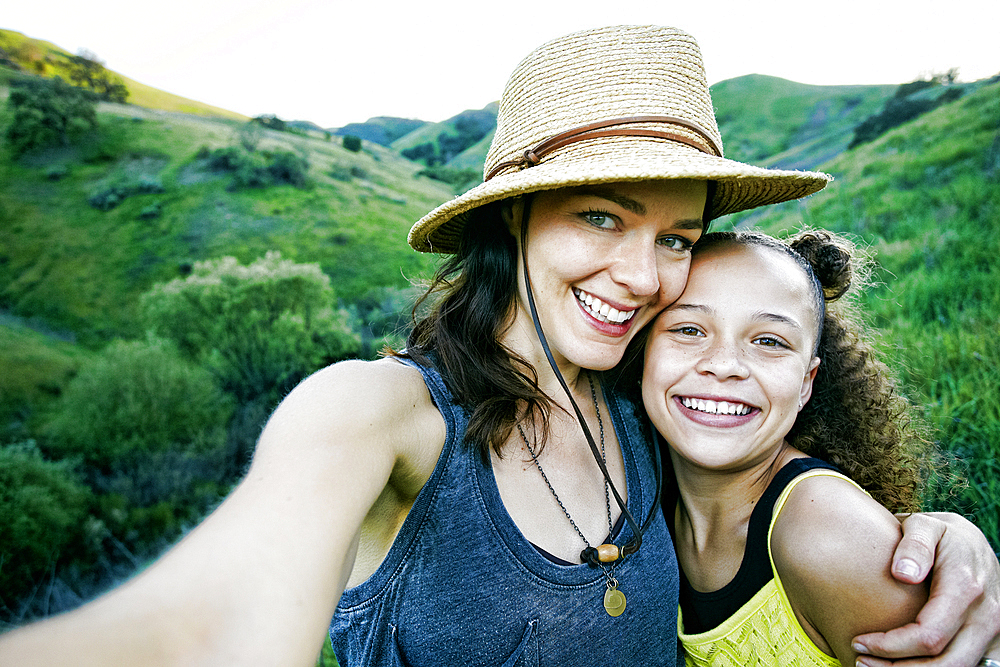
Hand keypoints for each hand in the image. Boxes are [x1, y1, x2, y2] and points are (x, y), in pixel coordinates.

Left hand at [853, 513, 999, 666]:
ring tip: (875, 666)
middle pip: (944, 663)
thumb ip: (914, 545)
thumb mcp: (925, 524)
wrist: (972, 542)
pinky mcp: (990, 640)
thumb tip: (903, 575)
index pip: (928, 635)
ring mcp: (993, 631)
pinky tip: (903, 664)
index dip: (891, 646)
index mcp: (966, 588)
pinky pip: (966, 666)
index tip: (859, 641)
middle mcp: (986, 615)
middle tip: (862, 661)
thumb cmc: (940, 534)